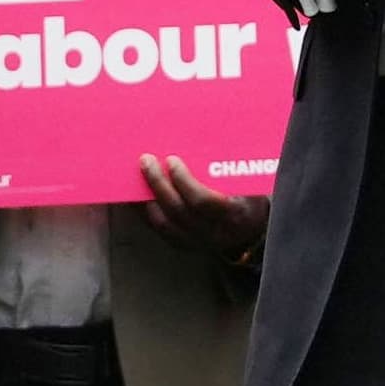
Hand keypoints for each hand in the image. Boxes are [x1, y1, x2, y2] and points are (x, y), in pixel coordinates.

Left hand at [137, 154, 270, 261]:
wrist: (249, 232)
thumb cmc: (247, 199)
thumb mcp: (245, 183)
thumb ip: (226, 168)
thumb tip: (198, 140)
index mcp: (233, 214)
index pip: (203, 201)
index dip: (183, 180)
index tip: (172, 160)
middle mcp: (214, 232)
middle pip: (178, 210)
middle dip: (158, 183)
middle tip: (146, 161)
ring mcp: (197, 242)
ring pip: (164, 223)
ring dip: (146, 197)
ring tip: (137, 176)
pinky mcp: (184, 245)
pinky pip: (159, 230)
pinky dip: (144, 211)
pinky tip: (135, 196)